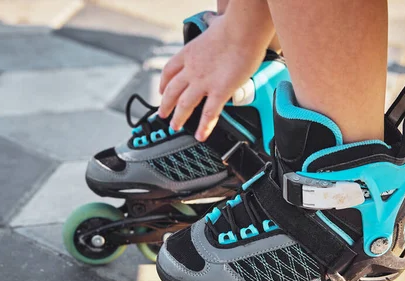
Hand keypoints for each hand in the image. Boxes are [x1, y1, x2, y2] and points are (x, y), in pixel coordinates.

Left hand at [157, 15, 266, 140]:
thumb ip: (212, 27)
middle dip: (165, 105)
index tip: (161, 91)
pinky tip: (200, 135)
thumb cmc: (234, 26)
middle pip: (172, 91)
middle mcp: (192, 69)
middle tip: (162, 114)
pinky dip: (203, 127)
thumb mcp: (214, 25)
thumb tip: (215, 21)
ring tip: (175, 126)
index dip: (163, 83)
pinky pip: (209, 113)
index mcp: (189, 53)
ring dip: (178, 118)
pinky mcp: (219, 91)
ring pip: (184, 105)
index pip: (169, 71)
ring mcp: (204, 82)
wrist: (243, 30)